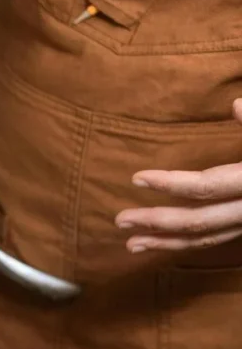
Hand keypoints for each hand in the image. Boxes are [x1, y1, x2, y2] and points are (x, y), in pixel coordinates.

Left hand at [116, 99, 241, 252]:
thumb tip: (236, 104)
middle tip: (119, 220)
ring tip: (130, 244)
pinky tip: (161, 242)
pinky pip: (216, 239)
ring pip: (207, 239)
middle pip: (201, 222)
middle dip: (159, 223)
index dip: (172, 184)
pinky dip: (186, 243)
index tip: (137, 178)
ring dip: (167, 243)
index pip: (208, 187)